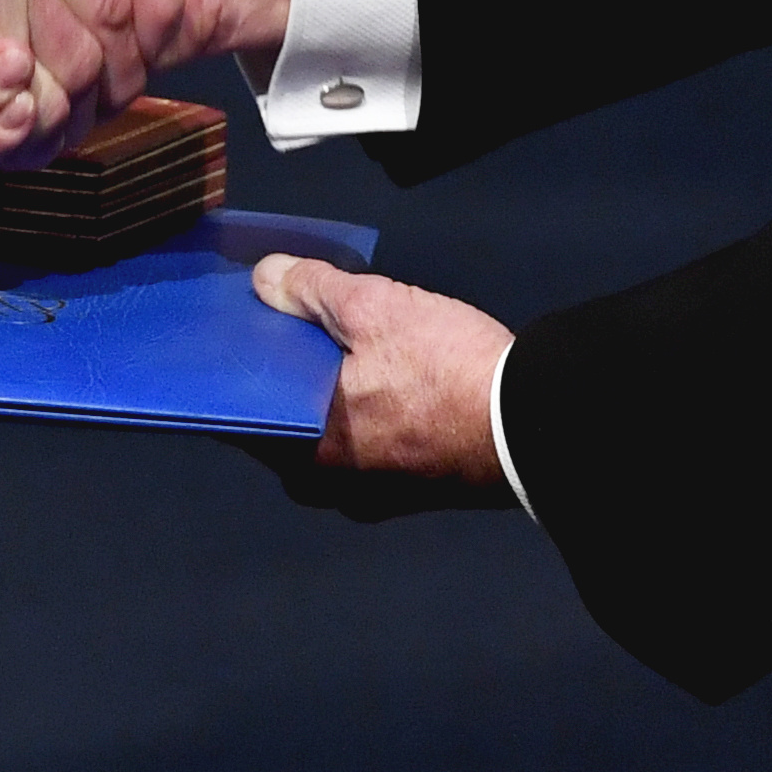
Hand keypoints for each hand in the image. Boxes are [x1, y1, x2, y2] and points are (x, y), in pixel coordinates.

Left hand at [252, 257, 520, 508]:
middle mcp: (330, 485)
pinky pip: (367, 442)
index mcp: (305, 453)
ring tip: (335, 336)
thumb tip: (266, 279)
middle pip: (285, 418)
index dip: (236, 363)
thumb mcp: (374, 309)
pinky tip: (378, 369)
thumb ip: (311, 289)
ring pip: (328, 431)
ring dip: (327, 389)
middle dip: (285, 372)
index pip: (240, 410)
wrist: (537, 423)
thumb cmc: (451, 375)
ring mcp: (373, 492)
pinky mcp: (413, 487)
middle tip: (286, 320)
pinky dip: (364, 408)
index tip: (233, 327)